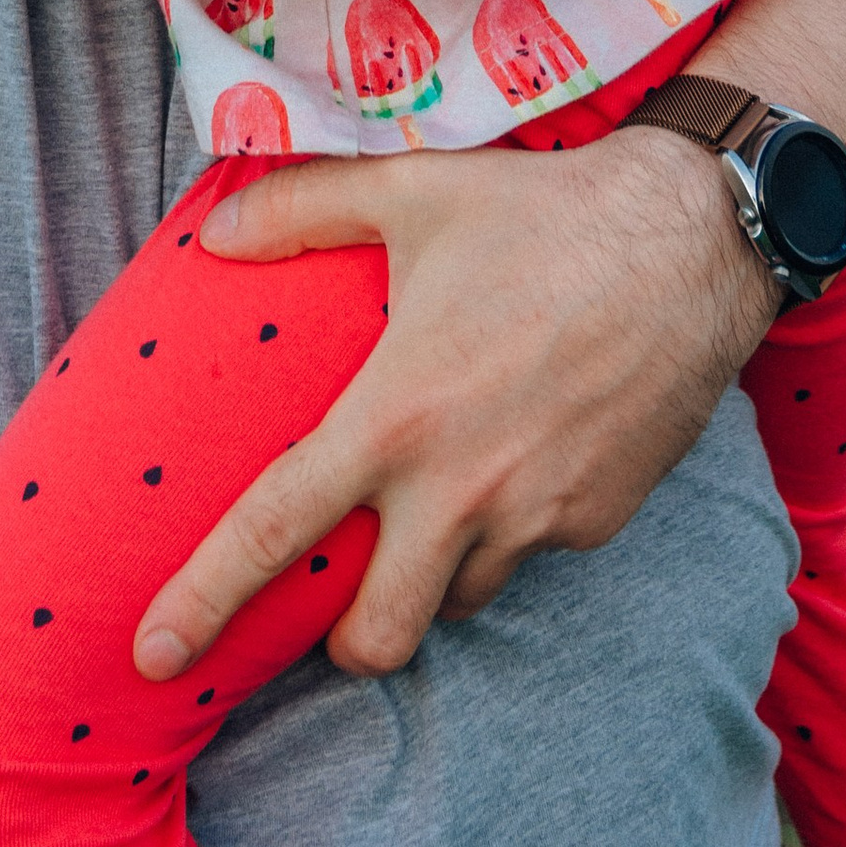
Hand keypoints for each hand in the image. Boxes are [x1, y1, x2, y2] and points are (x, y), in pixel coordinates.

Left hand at [132, 129, 775, 681]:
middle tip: (339, 597)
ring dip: (431, 578)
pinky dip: (511, 529)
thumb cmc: (542, 212)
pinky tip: (524, 452)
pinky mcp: (598, 521)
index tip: (151, 653)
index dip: (204, 600)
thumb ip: (301, 211)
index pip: (273, 532)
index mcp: (393, 418)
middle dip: (344, 641)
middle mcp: (458, 489)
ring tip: (438, 502)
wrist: (694, 238)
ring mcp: (535, 516)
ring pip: (455, 601)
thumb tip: (215, 233)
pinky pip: (533, 554)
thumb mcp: (411, 192)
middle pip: (374, 638)